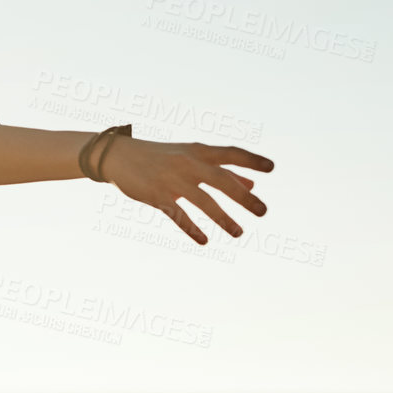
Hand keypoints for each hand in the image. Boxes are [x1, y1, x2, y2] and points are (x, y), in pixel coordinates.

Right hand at [98, 137, 273, 244]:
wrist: (120, 157)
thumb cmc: (162, 157)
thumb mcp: (191, 159)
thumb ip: (222, 171)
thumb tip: (252, 185)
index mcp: (198, 151)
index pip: (230, 153)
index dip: (251, 160)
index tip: (272, 168)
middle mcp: (188, 164)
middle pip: (221, 180)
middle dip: (243, 197)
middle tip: (263, 212)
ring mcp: (172, 180)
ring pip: (203, 201)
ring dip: (223, 218)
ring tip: (239, 233)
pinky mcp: (157, 195)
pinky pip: (179, 215)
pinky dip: (192, 228)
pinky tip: (204, 240)